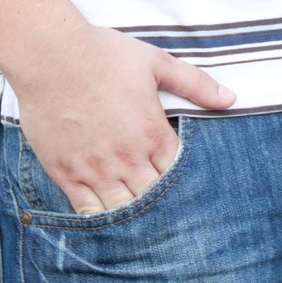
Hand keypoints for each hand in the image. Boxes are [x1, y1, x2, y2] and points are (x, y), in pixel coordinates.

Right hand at [12, 21, 235, 215]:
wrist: (50, 56)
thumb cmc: (103, 55)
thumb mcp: (156, 62)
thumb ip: (195, 84)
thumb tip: (230, 99)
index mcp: (153, 134)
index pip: (179, 176)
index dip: (185, 184)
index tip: (187, 189)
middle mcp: (127, 159)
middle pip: (154, 200)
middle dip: (163, 208)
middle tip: (170, 218)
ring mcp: (95, 169)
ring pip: (122, 212)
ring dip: (134, 219)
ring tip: (143, 227)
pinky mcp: (66, 173)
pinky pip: (86, 211)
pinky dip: (100, 221)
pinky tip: (108, 225)